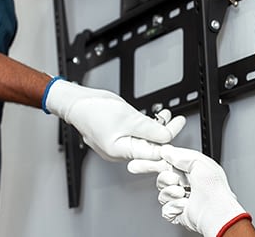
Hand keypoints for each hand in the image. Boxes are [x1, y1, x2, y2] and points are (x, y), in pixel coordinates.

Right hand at [43, 78, 184, 160]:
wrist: (76, 101)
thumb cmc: (93, 109)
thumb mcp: (128, 117)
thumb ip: (150, 129)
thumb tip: (167, 137)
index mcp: (120, 151)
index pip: (152, 153)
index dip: (169, 142)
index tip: (178, 126)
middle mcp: (119, 152)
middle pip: (149, 148)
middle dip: (165, 134)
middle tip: (176, 121)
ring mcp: (118, 145)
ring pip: (144, 140)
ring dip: (156, 128)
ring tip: (165, 115)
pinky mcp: (117, 136)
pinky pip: (136, 135)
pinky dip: (146, 126)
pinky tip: (153, 117)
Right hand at [128, 145, 249, 236]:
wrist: (215, 212)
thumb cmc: (214, 189)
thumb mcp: (199, 162)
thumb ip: (180, 156)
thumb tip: (167, 151)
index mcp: (191, 170)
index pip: (169, 162)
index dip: (154, 161)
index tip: (141, 160)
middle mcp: (186, 183)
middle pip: (162, 177)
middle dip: (165, 179)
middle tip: (172, 180)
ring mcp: (181, 198)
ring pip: (162, 192)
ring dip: (171, 192)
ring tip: (183, 193)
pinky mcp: (177, 212)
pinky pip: (165, 207)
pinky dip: (173, 206)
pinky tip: (183, 205)